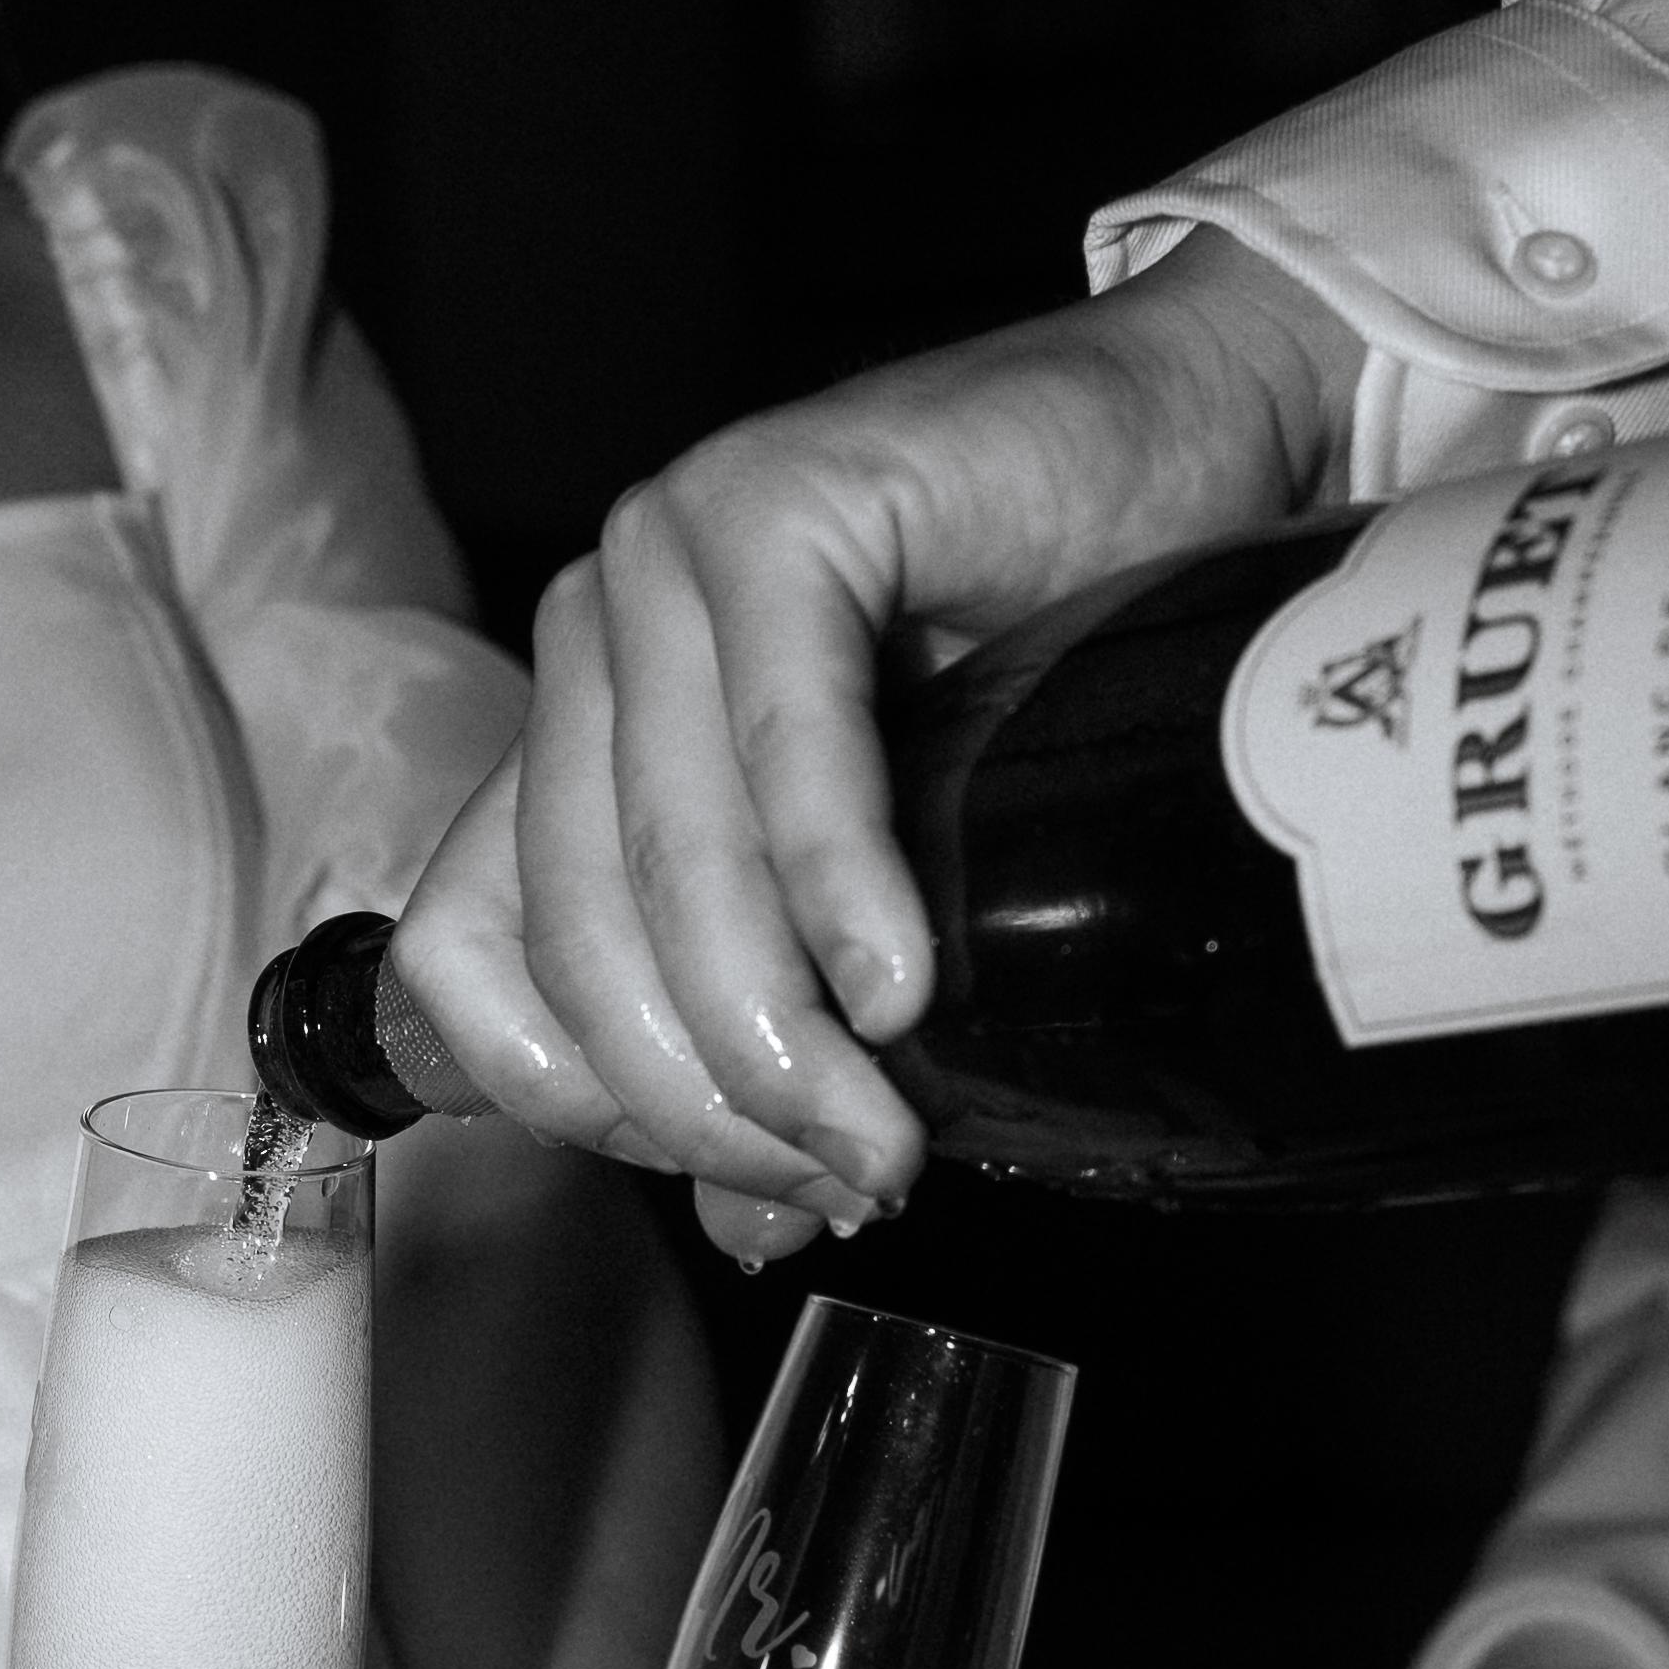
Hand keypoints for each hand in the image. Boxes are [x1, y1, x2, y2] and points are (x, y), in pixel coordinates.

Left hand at [393, 233, 1362, 1262]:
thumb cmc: (1049, 660)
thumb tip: (763, 1230)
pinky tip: (900, 988)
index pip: (464, 962)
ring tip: (885, 1134)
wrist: (1205, 439)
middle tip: (845, 1179)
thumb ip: (795, 1043)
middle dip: (707, 1103)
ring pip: (669, 866)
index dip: (573, 1102)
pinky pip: (782, 748)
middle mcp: (587, 651)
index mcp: (571, 744)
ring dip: (775, 1035)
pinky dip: (835, 888)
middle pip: (576, 938)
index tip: (729, 1177)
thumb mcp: (893, 885)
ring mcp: (659, 567)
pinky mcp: (772, 505)